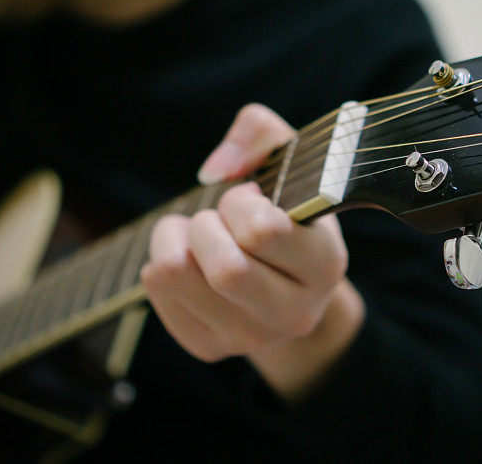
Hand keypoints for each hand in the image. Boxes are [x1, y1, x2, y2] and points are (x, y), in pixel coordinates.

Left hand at [141, 103, 364, 400]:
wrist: (291, 280)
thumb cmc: (289, 211)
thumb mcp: (294, 161)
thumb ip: (262, 133)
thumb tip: (212, 171)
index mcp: (325, 266)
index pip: (262, 233)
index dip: (240, 203)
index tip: (250, 198)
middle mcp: (296, 313)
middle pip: (225, 270)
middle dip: (207, 225)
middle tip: (217, 217)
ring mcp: (251, 338)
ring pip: (178, 277)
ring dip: (174, 237)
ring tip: (197, 230)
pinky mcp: (209, 348)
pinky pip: (157, 292)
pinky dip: (160, 260)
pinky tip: (188, 258)